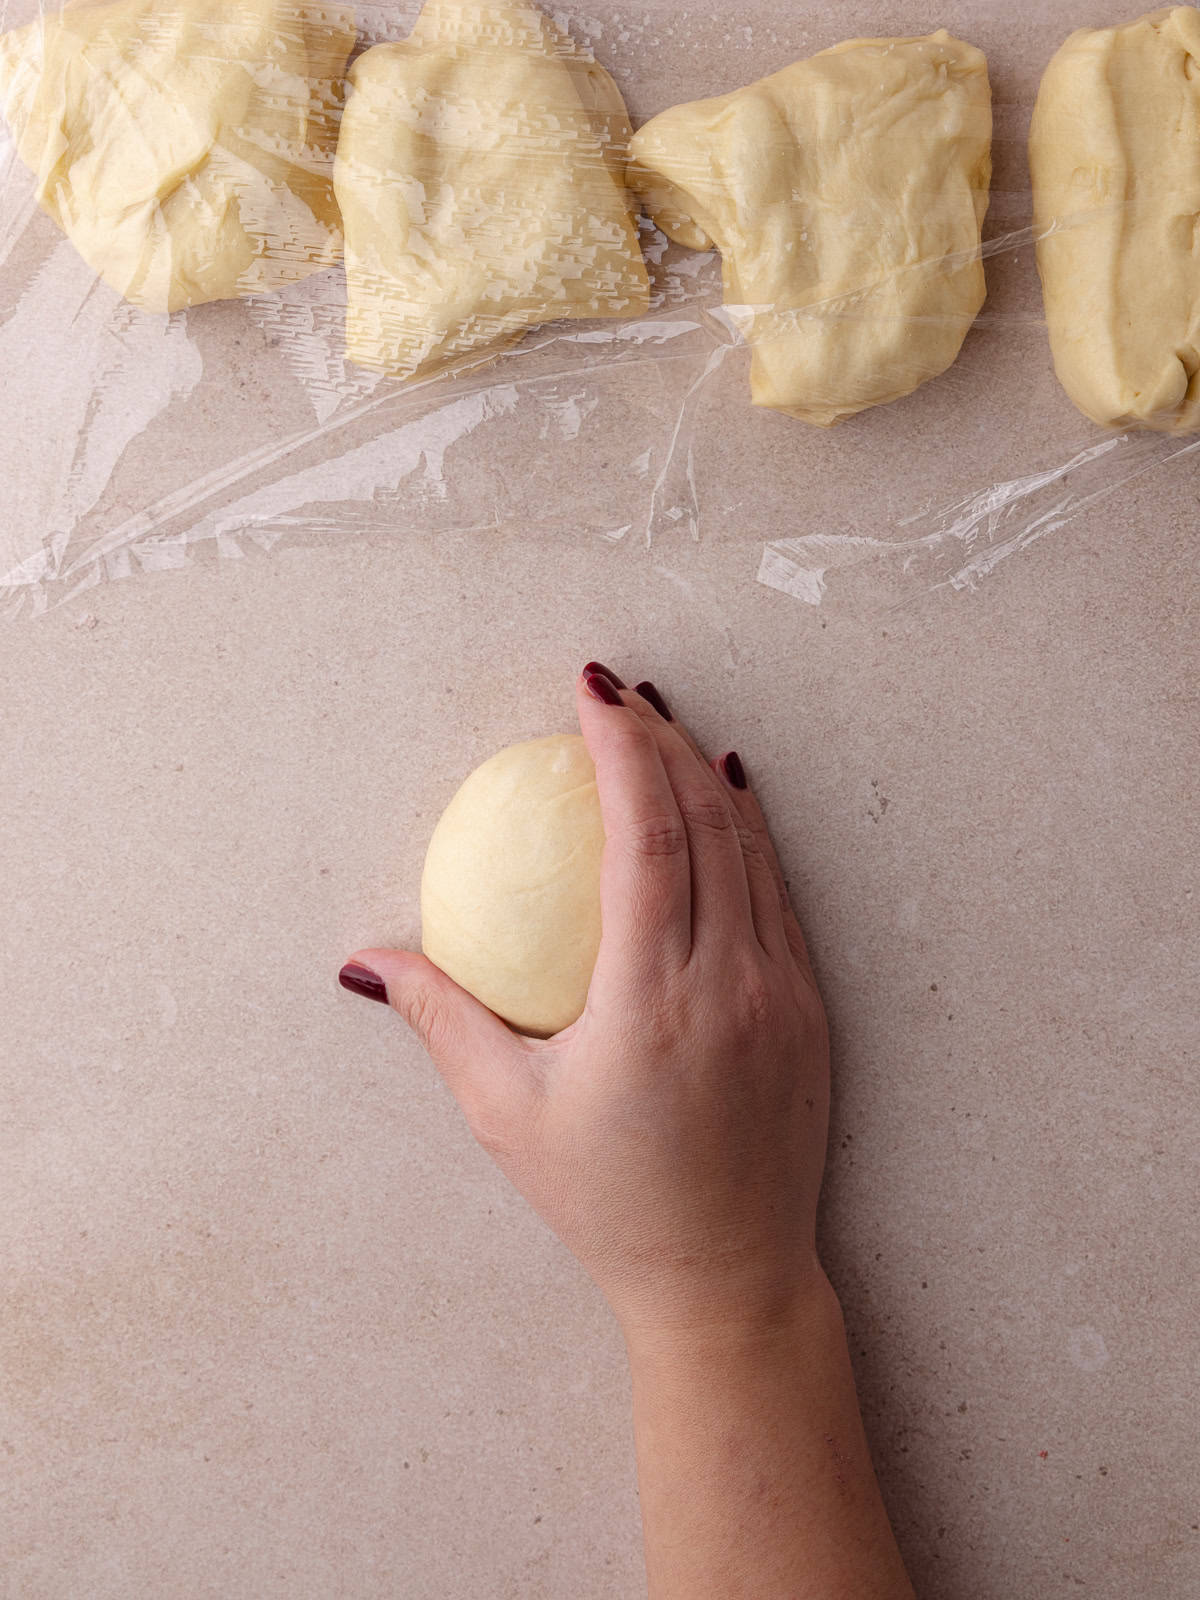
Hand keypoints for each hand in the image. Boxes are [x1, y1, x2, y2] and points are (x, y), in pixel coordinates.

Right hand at [341, 664, 830, 1339]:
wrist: (728, 1277)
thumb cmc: (609, 1202)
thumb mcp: (508, 1115)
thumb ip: (441, 1021)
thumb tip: (364, 961)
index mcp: (651, 1003)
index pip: (645, 840)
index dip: (622, 752)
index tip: (590, 695)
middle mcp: (730, 985)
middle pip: (704, 823)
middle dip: (660, 739)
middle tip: (617, 691)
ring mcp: (782, 995)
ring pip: (752, 849)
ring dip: (705, 775)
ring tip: (664, 724)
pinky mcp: (810, 1009)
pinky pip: (780, 894)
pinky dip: (750, 833)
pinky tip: (726, 799)